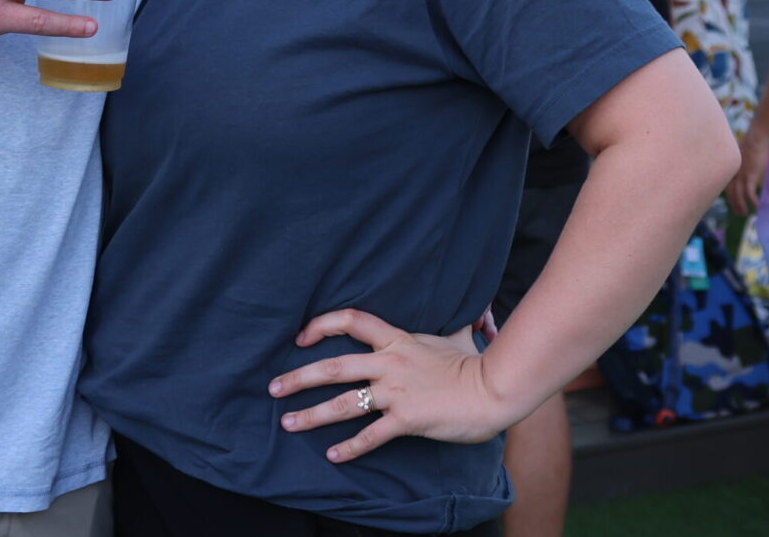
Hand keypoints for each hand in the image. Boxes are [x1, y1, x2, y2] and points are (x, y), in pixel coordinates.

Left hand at [267, 308, 522, 463]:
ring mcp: (396, 392)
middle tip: (273, 387)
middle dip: (298, 378)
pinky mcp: (406, 420)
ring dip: (311, 415)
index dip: (322, 325)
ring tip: (287, 423)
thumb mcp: (458, 335)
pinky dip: (349, 448)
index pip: (352, 320)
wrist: (495, 391)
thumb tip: (471, 312)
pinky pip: (370, 436)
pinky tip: (332, 456)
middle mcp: (389, 364)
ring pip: (342, 403)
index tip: (301, 337)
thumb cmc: (476, 364)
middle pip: (333, 366)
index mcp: (397, 340)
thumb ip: (452, 323)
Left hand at [727, 127, 768, 214]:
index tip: (732, 203)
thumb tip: (743, 167)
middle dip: (733, 204)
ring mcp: (740, 174)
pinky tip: (756, 207)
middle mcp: (732, 173)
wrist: (756, 138)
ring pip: (738, 195)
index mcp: (729, 169)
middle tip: (738, 213)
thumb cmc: (750, 145)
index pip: (724, 186)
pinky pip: (749, 191)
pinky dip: (752, 200)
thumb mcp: (741, 156)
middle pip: (730, 193)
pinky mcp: (750, 174)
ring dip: (741, 205)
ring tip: (744, 213)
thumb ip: (739, 164)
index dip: (728, 196)